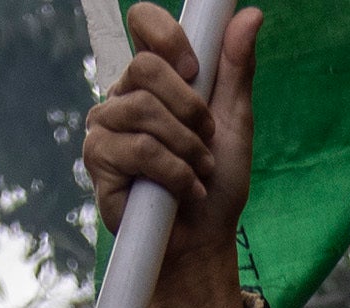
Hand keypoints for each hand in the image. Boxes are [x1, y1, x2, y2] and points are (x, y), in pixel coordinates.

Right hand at [82, 3, 265, 307]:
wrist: (202, 242)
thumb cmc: (215, 184)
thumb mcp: (235, 122)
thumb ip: (236, 68)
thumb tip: (250, 14)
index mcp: (154, 80)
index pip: (143, 24)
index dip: (167, 35)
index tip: (194, 67)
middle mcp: (123, 97)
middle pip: (144, 67)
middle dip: (190, 108)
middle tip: (207, 138)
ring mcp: (106, 127)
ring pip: (144, 111)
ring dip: (187, 148)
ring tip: (198, 173)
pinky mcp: (99, 161)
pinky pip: (140, 150)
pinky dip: (175, 173)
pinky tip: (184, 191)